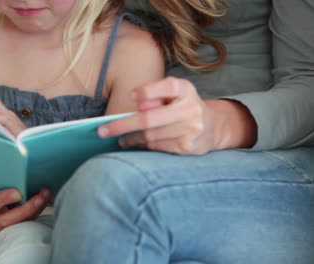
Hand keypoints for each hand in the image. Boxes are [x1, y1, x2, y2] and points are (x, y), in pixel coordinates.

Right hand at [0, 185, 51, 242]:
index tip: (17, 193)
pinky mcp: (5, 234)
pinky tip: (44, 200)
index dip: (1, 199)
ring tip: (46, 195)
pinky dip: (34, 213)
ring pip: (16, 225)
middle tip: (41, 196)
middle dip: (25, 209)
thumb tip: (8, 147)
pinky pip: (22, 225)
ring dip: (34, 210)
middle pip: (4, 221)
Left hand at [98, 77, 256, 154]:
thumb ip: (155, 97)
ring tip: (120, 139)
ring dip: (130, 138)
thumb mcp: (173, 95)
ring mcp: (191, 129)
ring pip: (150, 136)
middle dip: (122, 125)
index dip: (148, 91)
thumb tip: (138, 105)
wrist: (213, 128)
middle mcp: (191, 108)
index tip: (130, 96)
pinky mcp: (188, 147)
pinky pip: (157, 147)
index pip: (167, 87)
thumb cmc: (182, 107)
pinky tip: (136, 144)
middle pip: (150, 118)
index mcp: (185, 89)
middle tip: (102, 131)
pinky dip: (143, 146)